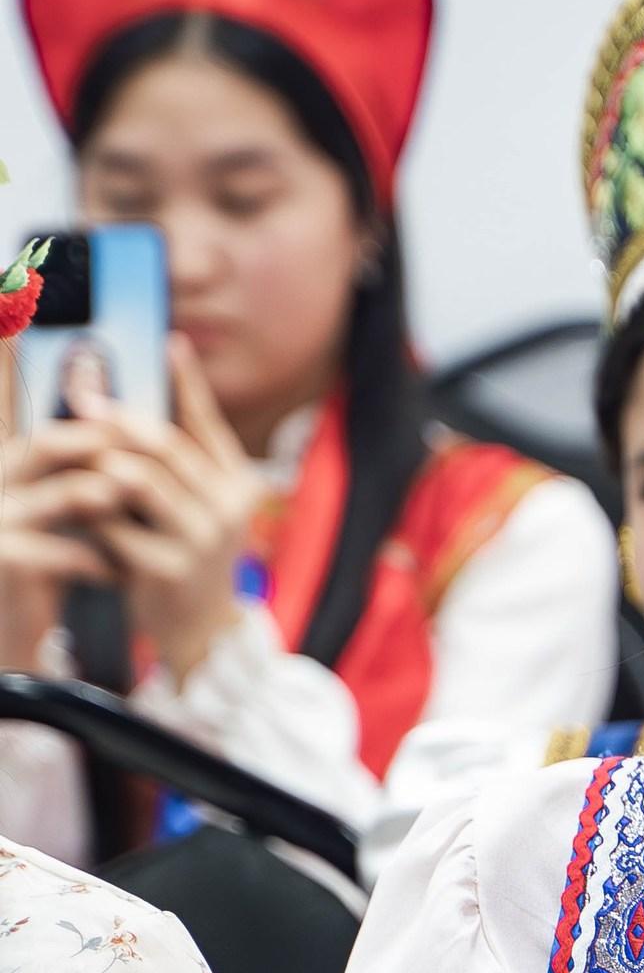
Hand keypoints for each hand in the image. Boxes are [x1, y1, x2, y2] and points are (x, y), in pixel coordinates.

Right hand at [0, 356, 120, 669]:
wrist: (10, 630)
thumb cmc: (46, 568)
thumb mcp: (64, 518)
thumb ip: (86, 482)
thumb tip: (144, 442)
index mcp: (8, 471)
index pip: (50, 432)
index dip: (98, 429)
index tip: (148, 435)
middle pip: (46, 447)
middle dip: (104, 451)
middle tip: (151, 465)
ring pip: (58, 496)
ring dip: (107, 501)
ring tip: (144, 512)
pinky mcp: (3, 561)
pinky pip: (59, 553)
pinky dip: (97, 559)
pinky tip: (124, 572)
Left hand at [73, 335, 262, 686]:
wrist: (201, 630)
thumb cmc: (190, 554)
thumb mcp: (199, 503)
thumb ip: (183, 456)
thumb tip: (160, 381)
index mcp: (240, 483)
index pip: (207, 422)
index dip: (187, 381)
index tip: (167, 342)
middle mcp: (229, 509)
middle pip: (166, 447)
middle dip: (120, 418)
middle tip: (83, 399)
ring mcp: (202, 541)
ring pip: (140, 482)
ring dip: (101, 461)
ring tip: (73, 444)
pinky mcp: (169, 571)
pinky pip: (117, 528)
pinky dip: (93, 511)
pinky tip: (73, 501)